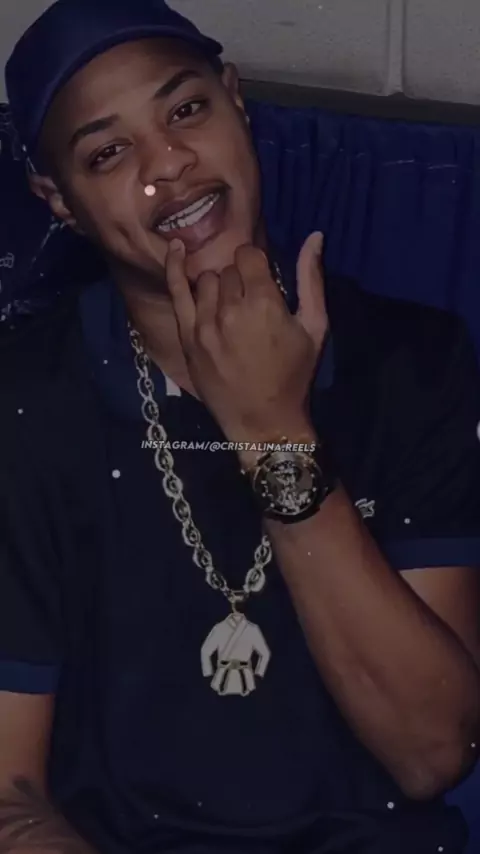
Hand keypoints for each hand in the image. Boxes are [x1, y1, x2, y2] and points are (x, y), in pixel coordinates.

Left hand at [165, 232, 327, 449]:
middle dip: (242, 278)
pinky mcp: (188, 338)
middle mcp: (230, 309)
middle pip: (229, 270)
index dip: (257, 263)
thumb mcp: (315, 327)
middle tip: (252, 301)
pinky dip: (175, 267)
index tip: (264, 279)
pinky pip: (177, 292)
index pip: (249, 255)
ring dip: (220, 286)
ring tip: (231, 306)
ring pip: (207, 281)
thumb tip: (315, 235)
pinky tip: (176, 249)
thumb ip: (311, 279)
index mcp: (263, 303)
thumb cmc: (295, 376)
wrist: (263, 422)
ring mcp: (204, 323)